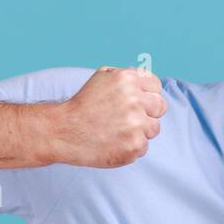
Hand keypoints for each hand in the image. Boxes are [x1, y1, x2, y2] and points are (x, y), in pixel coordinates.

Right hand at [52, 66, 166, 167]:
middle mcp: (135, 100)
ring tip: (117, 131)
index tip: (136, 103)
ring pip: (153, 129)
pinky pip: (143, 147)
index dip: (147, 96)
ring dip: (139, 132)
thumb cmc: (83, 104)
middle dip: (147, 113)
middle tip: (127, 119)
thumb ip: (128, 76)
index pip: (156, 87)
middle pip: (160, 107)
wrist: (63, 130)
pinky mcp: (134, 146)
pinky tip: (112, 143)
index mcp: (128, 80)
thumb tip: (149, 81)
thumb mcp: (102, 77)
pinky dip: (130, 148)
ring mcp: (136, 124)